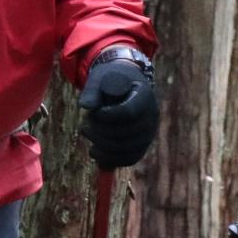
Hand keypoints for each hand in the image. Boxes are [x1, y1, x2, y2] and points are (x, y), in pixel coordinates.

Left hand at [78, 49, 158, 168]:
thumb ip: (92, 90)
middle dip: (101, 132)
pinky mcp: (142, 145)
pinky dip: (111, 159)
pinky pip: (130, 158)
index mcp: (144, 94)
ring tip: (88, 136)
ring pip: (128, 149)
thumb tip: (85, 106)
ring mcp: (149, 132)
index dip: (108, 116)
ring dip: (103, 147)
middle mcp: (151, 115)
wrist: (124, 83)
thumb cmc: (110, 78)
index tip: (94, 112)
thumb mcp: (100, 77)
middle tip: (85, 124)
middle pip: (128, 133)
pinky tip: (95, 151)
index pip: (129, 112)